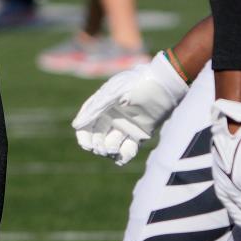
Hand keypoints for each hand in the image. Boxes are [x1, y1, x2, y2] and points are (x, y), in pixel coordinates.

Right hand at [72, 50, 189, 165]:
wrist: (164, 85)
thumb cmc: (136, 83)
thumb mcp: (112, 93)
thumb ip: (94, 109)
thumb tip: (76, 125)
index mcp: (101, 107)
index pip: (86, 126)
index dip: (84, 137)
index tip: (87, 145)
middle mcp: (112, 118)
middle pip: (97, 138)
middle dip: (98, 145)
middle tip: (103, 148)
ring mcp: (125, 127)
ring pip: (111, 145)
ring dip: (110, 150)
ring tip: (114, 149)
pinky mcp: (140, 134)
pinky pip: (128, 149)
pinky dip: (124, 155)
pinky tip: (122, 156)